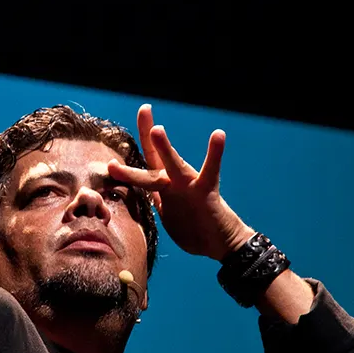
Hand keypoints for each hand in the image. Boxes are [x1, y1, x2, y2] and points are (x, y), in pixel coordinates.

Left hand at [108, 104, 254, 261]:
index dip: (137, 142)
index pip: (147, 159)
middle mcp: (174, 181)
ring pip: (172, 166)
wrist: (219, 243)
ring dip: (164, 149)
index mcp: (163, 185)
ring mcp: (188, 186)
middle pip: (154, 156)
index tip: (134, 119)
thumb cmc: (193, 229)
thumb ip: (157, 200)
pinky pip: (211, 171)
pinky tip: (218, 135)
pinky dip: (215, 153)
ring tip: (157, 130)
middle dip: (146, 135)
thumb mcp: (168, 213)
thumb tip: (144, 198)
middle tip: (144, 108)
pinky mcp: (205, 193)